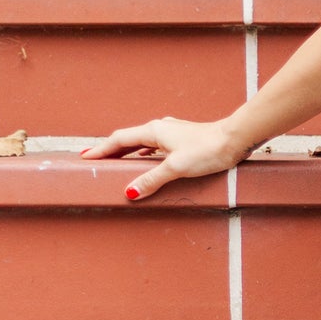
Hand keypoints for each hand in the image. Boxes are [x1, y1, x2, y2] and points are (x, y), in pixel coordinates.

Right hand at [79, 116, 249, 200]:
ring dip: (127, 152)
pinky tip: (146, 160)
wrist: (235, 139)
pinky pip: (155, 146)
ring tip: (115, 162)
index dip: (101, 149)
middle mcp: (160, 128)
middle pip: (128, 139)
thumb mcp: (176, 167)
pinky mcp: (183, 139)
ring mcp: (172, 132)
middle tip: (94, 160)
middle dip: (110, 150)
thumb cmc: (207, 150)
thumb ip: (152, 179)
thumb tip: (130, 192)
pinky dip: (144, 153)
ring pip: (142, 142)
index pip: (119, 140)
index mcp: (154, 131)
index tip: (85, 158)